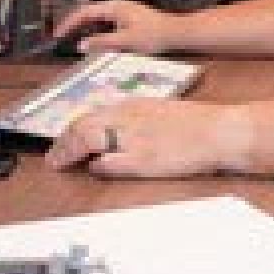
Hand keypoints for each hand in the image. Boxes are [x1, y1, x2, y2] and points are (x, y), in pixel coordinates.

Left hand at [45, 98, 250, 177]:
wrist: (221, 130)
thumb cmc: (197, 123)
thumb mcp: (160, 109)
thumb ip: (135, 116)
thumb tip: (113, 126)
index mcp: (133, 104)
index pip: (91, 114)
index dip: (72, 128)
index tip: (62, 139)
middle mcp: (129, 118)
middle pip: (82, 125)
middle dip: (62, 142)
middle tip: (53, 156)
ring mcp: (135, 139)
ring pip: (89, 139)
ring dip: (69, 152)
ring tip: (59, 163)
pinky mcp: (144, 160)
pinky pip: (110, 162)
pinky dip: (97, 165)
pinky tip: (94, 168)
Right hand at [53, 0, 180, 54]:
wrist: (176, 33)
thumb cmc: (154, 36)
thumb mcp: (126, 41)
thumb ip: (102, 43)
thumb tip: (81, 45)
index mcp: (114, 7)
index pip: (84, 13)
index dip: (69, 24)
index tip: (57, 34)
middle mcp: (116, 5)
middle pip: (88, 14)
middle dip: (74, 26)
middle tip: (61, 38)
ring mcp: (122, 10)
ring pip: (97, 19)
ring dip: (85, 29)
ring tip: (74, 40)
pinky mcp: (127, 18)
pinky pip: (106, 22)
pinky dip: (97, 31)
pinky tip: (95, 42)